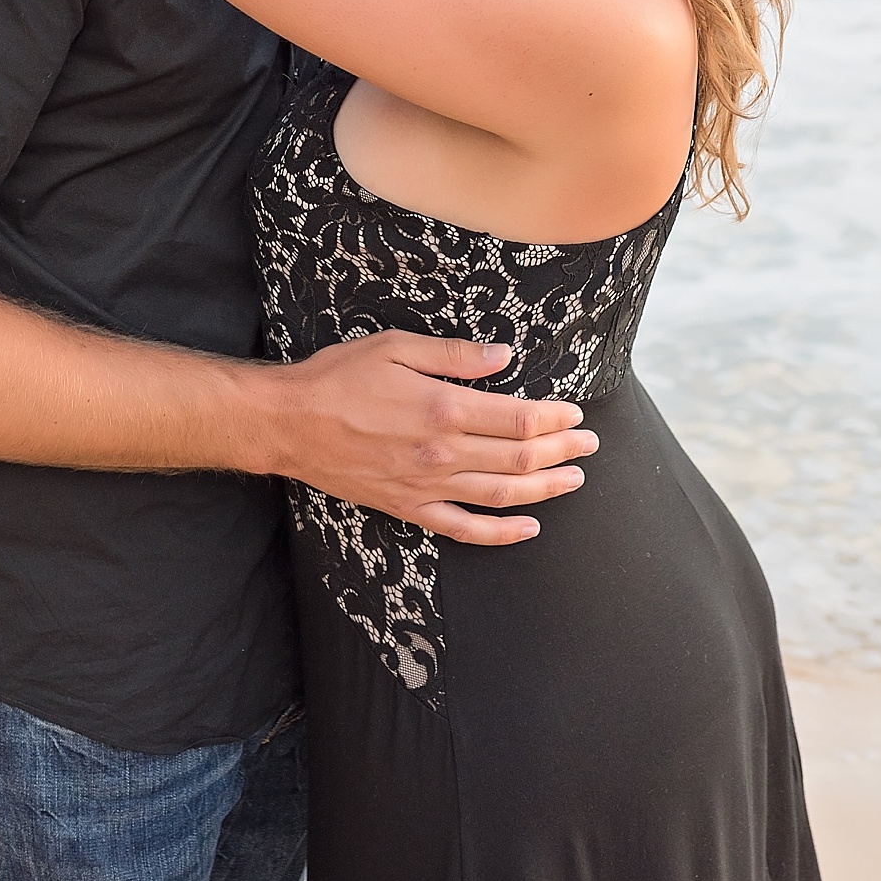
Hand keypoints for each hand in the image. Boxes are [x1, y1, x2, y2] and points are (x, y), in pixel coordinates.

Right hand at [261, 329, 599, 545]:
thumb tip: (504, 355)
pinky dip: (501, 532)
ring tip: (574, 480)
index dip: (553, 418)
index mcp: (443, 408)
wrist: (290, 424)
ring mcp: (427, 486)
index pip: (517, 419)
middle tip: (590, 445)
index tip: (575, 413)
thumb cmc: (339, 378)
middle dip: (561, 451)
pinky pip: (464, 529)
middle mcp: (442, 453)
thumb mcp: (397, 348)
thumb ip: (454, 354)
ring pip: (501, 495)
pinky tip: (527, 528)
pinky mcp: (409, 508)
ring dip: (544, 489)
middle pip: (518, 458)